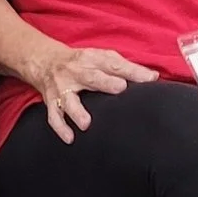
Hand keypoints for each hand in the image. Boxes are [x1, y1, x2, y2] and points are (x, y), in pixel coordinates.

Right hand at [27, 43, 158, 141]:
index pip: (113, 64)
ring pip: (67, 99)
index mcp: (91, 58)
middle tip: (120, 89)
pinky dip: (60, 127)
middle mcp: (75, 71)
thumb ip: (125, 67)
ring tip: (86, 124)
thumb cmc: (81, 62)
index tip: (149, 78)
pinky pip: (53, 115)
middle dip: (105, 83)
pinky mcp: (51, 100)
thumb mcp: (101, 58)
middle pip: (91, 77)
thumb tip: (152, 77)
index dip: (131, 71)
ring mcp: (62, 87)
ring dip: (76, 111)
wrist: (45, 61)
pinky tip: (70, 138)